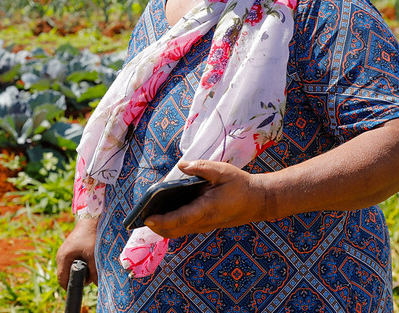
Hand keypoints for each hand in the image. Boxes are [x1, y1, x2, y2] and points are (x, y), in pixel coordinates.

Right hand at [56, 217, 98, 289]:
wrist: (90, 220)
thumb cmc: (90, 237)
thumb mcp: (93, 255)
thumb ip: (94, 271)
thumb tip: (97, 284)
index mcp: (63, 258)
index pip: (62, 280)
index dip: (71, 287)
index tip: (81, 289)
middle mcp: (61, 256)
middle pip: (66, 275)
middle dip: (79, 278)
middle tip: (91, 274)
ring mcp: (64, 252)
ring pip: (71, 269)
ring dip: (82, 271)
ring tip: (92, 264)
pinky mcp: (70, 250)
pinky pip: (74, 262)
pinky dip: (82, 264)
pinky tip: (90, 259)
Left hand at [143, 160, 269, 238]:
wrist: (258, 201)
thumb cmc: (240, 185)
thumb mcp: (222, 171)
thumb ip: (201, 167)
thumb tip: (181, 166)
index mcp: (206, 209)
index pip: (179, 219)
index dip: (161, 220)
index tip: (146, 218)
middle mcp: (203, 222)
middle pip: (173, 231)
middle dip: (155, 226)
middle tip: (140, 215)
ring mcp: (204, 226)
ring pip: (177, 232)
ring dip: (162, 226)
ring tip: (147, 211)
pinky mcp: (205, 224)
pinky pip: (184, 227)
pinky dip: (171, 223)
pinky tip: (163, 209)